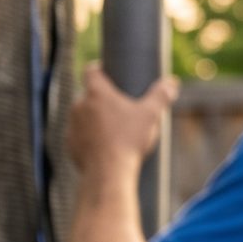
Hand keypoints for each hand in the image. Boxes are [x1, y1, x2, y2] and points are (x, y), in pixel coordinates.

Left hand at [68, 64, 177, 182]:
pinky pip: (78, 135)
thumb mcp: (151, 115)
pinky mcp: (69, 144)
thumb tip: (172, 82)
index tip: (108, 72)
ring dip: (93, 118)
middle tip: (118, 106)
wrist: (108, 173)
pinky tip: (102, 144)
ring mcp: (72, 126)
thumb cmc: (129, 140)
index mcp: (96, 93)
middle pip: (88, 95)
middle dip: (101, 98)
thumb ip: (161, 96)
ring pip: (82, 116)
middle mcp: (79, 106)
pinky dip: (88, 137)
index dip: (98, 68)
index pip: (90, 70)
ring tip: (112, 127)